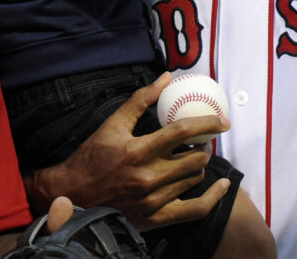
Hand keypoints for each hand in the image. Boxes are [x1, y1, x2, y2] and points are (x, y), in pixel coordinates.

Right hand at [25, 73, 230, 230]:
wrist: (74, 194)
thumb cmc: (92, 156)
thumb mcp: (113, 124)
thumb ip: (141, 100)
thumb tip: (166, 78)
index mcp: (137, 151)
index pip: (182, 132)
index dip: (207, 123)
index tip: (221, 119)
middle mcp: (147, 178)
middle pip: (194, 158)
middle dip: (204, 145)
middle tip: (200, 139)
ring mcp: (153, 201)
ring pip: (194, 179)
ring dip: (199, 165)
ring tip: (193, 156)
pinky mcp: (155, 218)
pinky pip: (195, 210)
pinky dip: (213, 197)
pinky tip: (221, 186)